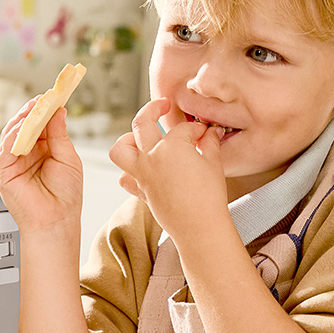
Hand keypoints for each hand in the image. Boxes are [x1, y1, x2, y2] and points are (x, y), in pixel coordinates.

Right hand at [0, 99, 82, 235]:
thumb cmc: (65, 195)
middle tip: (43, 99)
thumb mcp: (68, 158)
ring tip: (33, 109)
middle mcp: (27, 153)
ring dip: (22, 119)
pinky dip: (13, 136)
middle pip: (25, 125)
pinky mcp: (4, 171)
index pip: (41, 123)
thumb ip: (59, 135)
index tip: (53, 96)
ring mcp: (14, 161)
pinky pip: (5, 148)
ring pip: (12, 133)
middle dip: (33, 111)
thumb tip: (57, 111)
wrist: (56, 220)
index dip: (45, 109)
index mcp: (44, 149)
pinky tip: (22, 128)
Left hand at [109, 98, 227, 238]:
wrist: (199, 227)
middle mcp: (151, 157)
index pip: (183, 128)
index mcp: (171, 146)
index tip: (205, 132)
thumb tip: (210, 132)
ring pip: (120, 149)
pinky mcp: (141, 191)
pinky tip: (142, 169)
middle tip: (163, 105)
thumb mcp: (214, 163)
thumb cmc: (209, 196)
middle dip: (152, 109)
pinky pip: (125, 178)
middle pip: (142, 123)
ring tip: (139, 137)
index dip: (197, 129)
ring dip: (127, 139)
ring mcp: (142, 174)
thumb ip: (210, 142)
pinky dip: (129, 172)